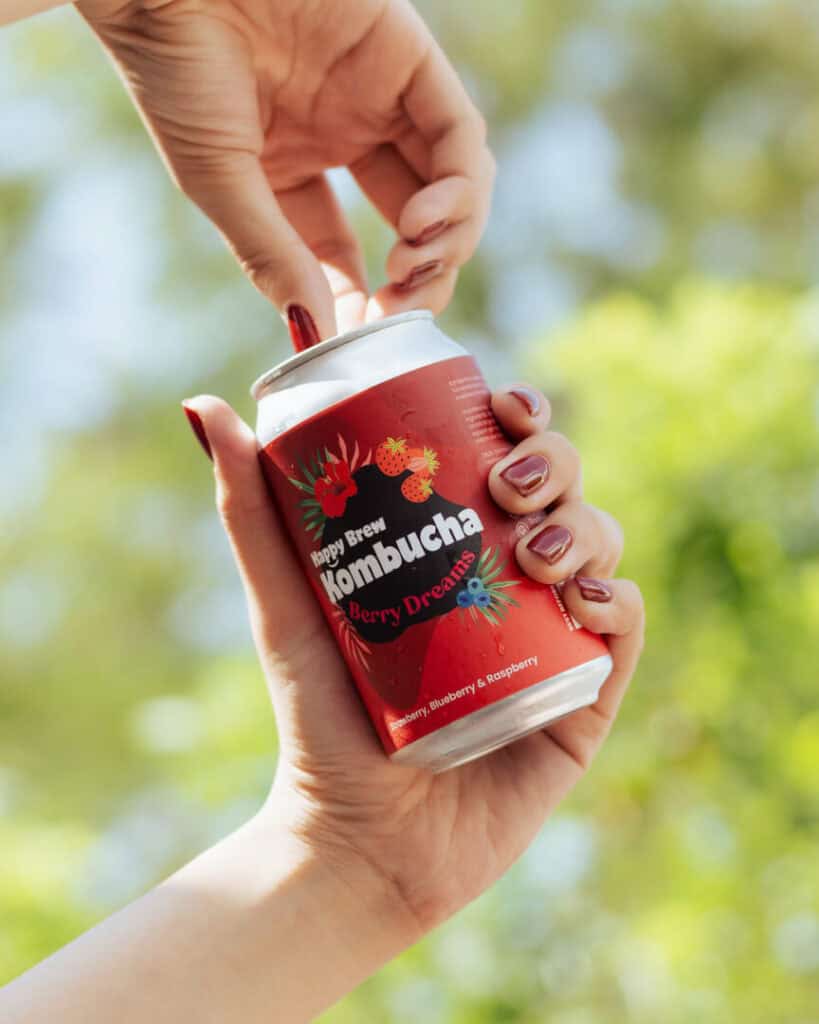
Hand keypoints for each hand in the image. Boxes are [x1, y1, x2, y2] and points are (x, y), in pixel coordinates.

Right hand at [76, 0, 494, 338]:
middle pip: (411, 229)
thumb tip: (315, 334)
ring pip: (450, 187)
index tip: (364, 337)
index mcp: (292, 170)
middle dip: (421, 279)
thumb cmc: (172, 69)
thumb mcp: (221, 182)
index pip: (343, 257)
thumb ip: (273, 255)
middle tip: (406, 307)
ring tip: (416, 263)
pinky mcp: (408, 57)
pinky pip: (459, 134)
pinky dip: (460, 186)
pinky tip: (426, 220)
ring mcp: (379, 98)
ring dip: (448, 240)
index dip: (362, 303)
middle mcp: (344, 136)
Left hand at [183, 384, 643, 936]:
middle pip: (562, 493)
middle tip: (508, 487)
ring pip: (599, 547)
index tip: (501, 405)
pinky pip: (624, 630)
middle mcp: (515, 580)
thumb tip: (203, 405)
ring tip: (532, 558)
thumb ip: (248, 513)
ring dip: (583, 528)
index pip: (506, 457)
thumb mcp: (285, 605)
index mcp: (461, 546)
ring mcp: (555, 635)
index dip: (521, 418)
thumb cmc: (319, 720)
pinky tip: (583, 599)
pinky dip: (618, 600)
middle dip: (554, 466)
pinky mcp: (585, 696)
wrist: (360, 840)